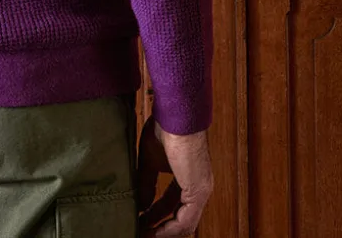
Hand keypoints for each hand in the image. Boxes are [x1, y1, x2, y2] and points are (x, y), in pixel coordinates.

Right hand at [137, 116, 213, 237]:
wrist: (175, 116)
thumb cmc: (165, 128)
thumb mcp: (150, 160)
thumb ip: (147, 183)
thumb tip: (141, 204)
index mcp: (189, 175)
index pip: (173, 202)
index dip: (156, 213)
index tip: (140, 219)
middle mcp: (198, 184)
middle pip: (179, 216)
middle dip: (159, 226)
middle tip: (141, 231)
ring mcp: (201, 188)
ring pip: (185, 222)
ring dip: (164, 231)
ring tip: (144, 234)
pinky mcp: (198, 190)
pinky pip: (186, 220)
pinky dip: (169, 229)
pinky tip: (154, 232)